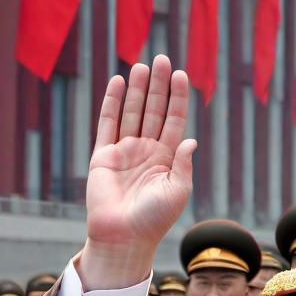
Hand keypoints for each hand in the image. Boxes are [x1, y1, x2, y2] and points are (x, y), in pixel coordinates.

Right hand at [78, 56, 196, 289]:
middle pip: (154, 111)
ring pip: (133, 113)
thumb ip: (183, 164)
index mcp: (168, 159)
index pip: (175, 121)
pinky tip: (118, 83)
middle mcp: (147, 151)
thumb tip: (191, 140)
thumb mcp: (177, 191)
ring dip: (138, 90)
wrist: (124, 237)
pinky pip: (108, 123)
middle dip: (158, 86)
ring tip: (143, 65)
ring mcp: (125, 151)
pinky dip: (113, 103)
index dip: (178, 99)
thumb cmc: (155, 219)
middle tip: (162, 59)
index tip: (182, 76)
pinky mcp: (104, 155)